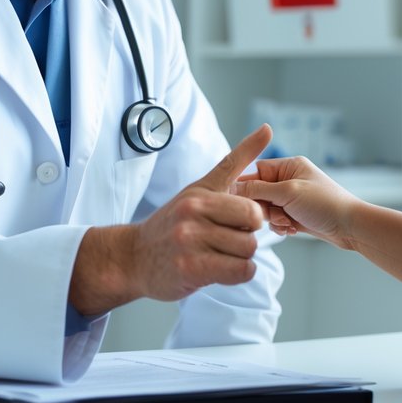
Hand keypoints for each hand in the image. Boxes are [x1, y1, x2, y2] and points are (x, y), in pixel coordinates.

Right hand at [129, 125, 271, 301]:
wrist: (135, 256)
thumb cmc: (173, 221)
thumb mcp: (201, 187)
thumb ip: (236, 161)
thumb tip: (267, 129)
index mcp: (200, 194)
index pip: (251, 208)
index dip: (251, 219)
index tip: (236, 222)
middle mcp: (193, 215)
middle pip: (252, 231)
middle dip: (246, 238)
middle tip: (227, 240)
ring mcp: (190, 243)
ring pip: (247, 252)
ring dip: (241, 258)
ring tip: (220, 255)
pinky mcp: (190, 269)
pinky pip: (240, 272)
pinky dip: (238, 273)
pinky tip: (221, 269)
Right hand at [233, 156, 361, 248]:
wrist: (350, 227)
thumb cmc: (324, 203)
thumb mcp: (288, 192)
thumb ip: (258, 189)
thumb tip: (233, 187)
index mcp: (289, 165)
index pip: (256, 171)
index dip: (246, 186)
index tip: (239, 200)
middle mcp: (289, 179)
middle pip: (258, 192)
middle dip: (264, 207)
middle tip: (276, 214)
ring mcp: (292, 198)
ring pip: (266, 209)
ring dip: (274, 219)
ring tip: (288, 223)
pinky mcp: (295, 214)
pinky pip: (276, 220)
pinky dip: (281, 226)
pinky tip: (292, 230)